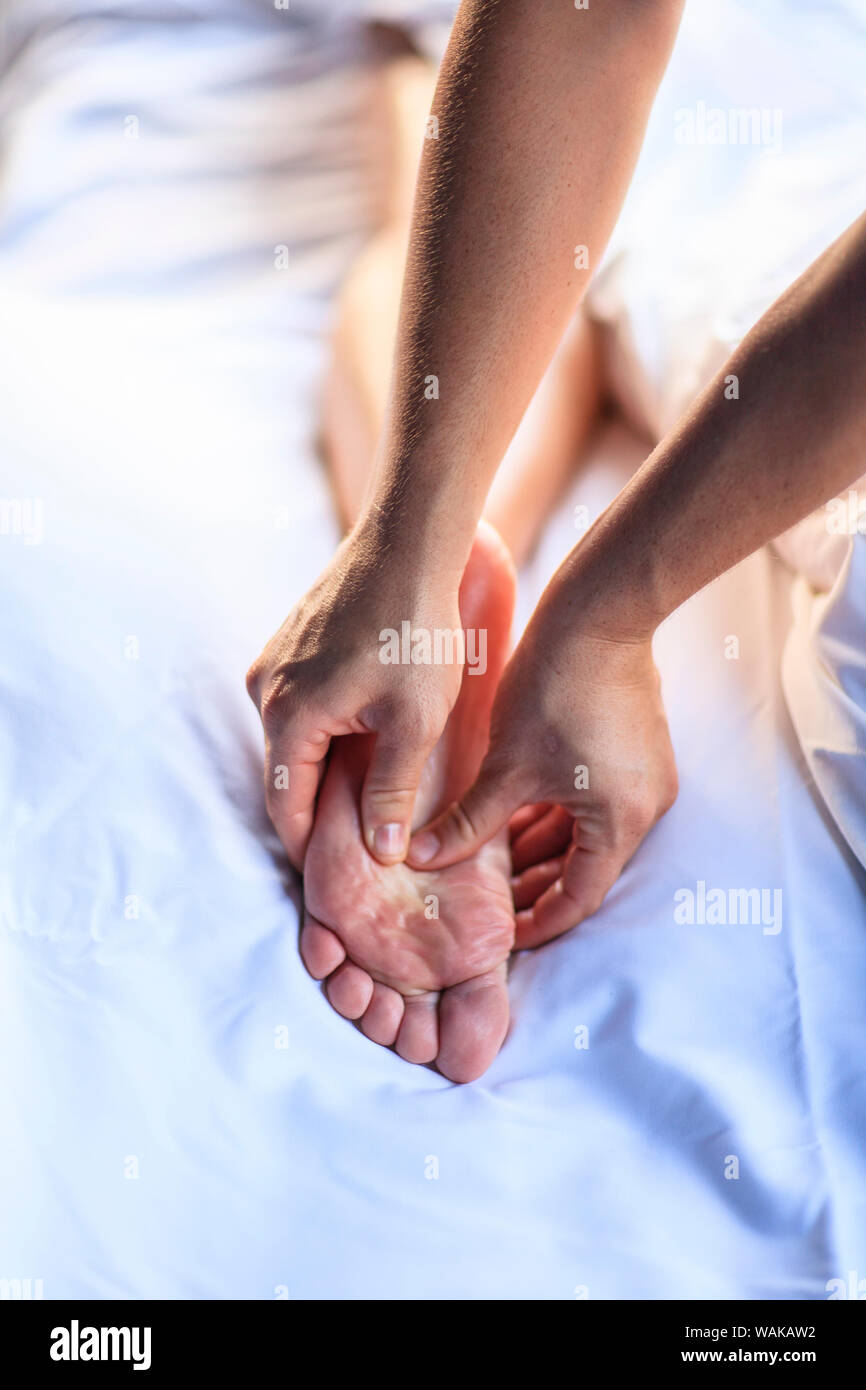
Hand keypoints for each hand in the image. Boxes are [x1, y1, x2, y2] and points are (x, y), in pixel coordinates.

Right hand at [246, 523, 463, 869]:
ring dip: (323, 771)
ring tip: (365, 803)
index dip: (309, 850)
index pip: (284, 806)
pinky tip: (363, 744)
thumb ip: (393, 791)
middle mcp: (266, 690)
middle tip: (355, 852)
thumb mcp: (415, 721)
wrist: (410, 541)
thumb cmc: (418, 628)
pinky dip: (325, 733)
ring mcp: (274, 662)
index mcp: (287, 716)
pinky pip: (300, 704)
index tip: (336, 883)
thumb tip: (383, 852)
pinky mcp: (291, 643)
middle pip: (285, 774)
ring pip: (294, 739)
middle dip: (317, 814)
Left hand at [407, 590, 677, 944]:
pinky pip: (592, 801)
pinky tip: (510, 812)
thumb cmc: (554, 687)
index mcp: (621, 822)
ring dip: (540, 846)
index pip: (579, 898)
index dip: (537, 921)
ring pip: (585, 832)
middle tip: (481, 899)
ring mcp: (645, 776)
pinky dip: (554, 814)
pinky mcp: (636, 748)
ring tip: (486, 858)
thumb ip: (466, 820)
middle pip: (585, 867)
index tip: (498, 934)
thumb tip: (419, 858)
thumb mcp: (505, 765)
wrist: (598, 611)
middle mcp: (645, 806)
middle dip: (533, 883)